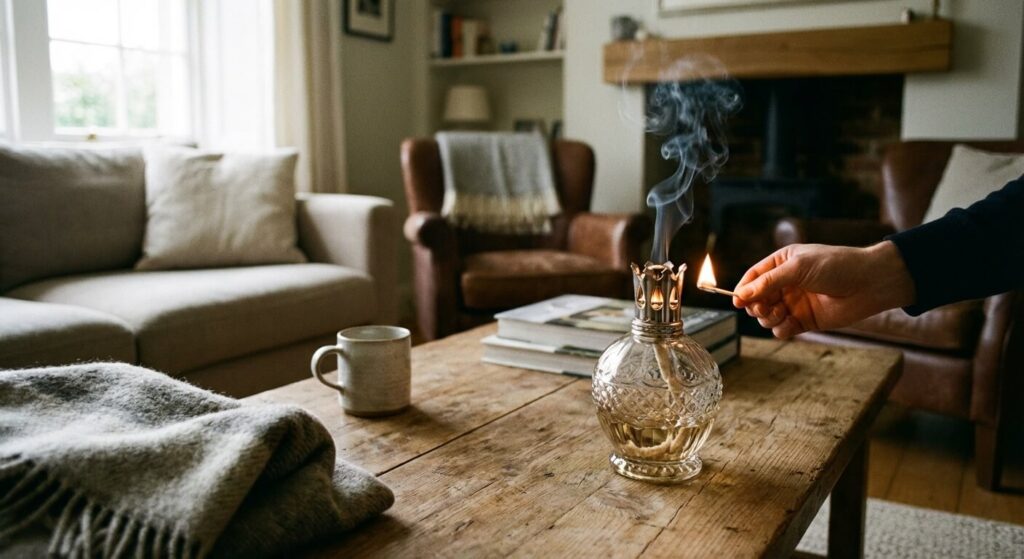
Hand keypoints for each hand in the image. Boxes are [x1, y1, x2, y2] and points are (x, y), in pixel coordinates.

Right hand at [732, 241, 915, 338]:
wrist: (868, 284)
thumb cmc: (835, 266)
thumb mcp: (797, 268)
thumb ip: (767, 282)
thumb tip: (739, 295)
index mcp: (781, 263)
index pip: (753, 277)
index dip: (743, 290)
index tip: (737, 302)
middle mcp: (785, 283)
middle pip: (756, 299)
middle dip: (756, 306)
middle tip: (764, 308)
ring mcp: (794, 303)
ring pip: (766, 316)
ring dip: (768, 318)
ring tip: (780, 314)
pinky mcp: (804, 320)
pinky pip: (782, 329)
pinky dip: (781, 329)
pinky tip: (791, 324)